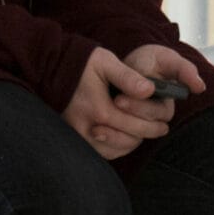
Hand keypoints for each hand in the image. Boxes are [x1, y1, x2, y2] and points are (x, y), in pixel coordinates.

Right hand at [63, 46, 163, 160]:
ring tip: (141, 133)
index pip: (134, 127)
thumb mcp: (105, 62)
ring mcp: (77, 135)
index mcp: (99, 110)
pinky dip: (113, 148)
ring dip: (129, 143)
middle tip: (159, 129)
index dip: (153, 127)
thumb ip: (128, 77)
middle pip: (125, 142)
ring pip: (112, 151)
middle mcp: (87, 128)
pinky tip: (122, 137)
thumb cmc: (80, 62)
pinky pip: (98, 152)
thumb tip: (150, 91)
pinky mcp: (72, 136)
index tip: (165, 125)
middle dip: (145, 135)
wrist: (49, 67)